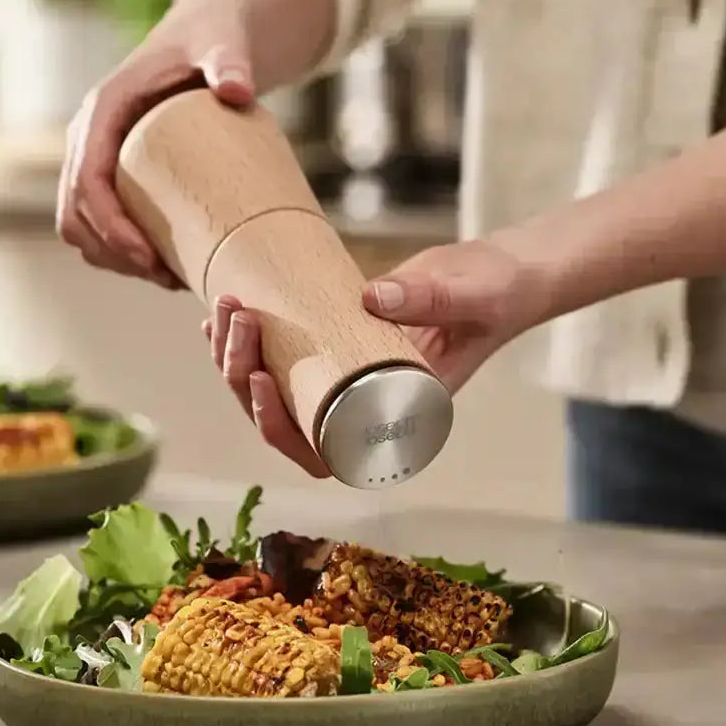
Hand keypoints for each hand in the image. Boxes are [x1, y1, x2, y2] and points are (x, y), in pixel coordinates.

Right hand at [56, 0, 255, 287]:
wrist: (210, 35)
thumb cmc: (214, 40)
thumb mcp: (223, 46)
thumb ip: (229, 62)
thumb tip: (236, 91)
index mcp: (104, 110)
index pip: (86, 180)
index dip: (110, 226)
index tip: (147, 260)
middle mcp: (91, 136)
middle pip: (76, 213)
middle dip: (114, 253)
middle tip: (168, 279)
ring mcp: (100, 156)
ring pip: (82, 226)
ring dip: (115, 259)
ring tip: (170, 278)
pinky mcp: (118, 173)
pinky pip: (102, 222)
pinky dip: (122, 251)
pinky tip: (165, 267)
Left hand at [202, 239, 537, 476]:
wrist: (502, 274)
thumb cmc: (497, 297)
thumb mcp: (472, 298)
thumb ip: (433, 298)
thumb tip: (374, 300)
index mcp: (393, 420)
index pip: (322, 452)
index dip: (278, 427)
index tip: (261, 380)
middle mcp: (362, 408)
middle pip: (284, 420)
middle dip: (244, 375)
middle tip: (237, 320)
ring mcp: (344, 378)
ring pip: (273, 391)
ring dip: (236, 356)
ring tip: (225, 310)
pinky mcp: (335, 345)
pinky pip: (281, 357)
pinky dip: (247, 343)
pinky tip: (222, 317)